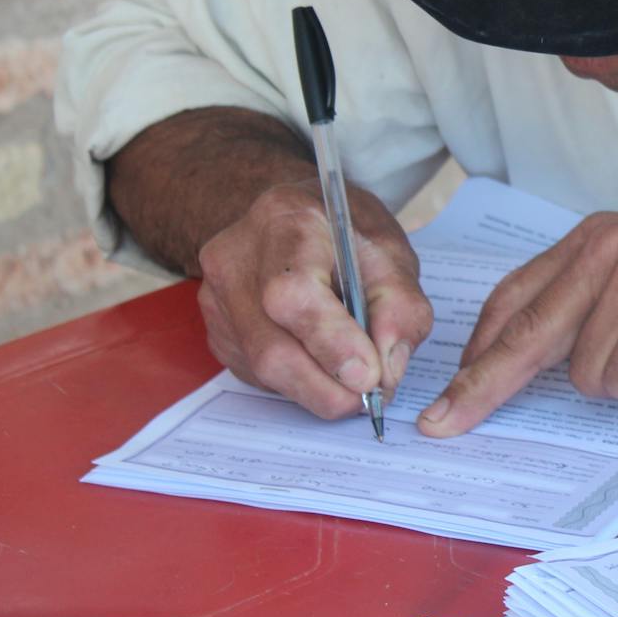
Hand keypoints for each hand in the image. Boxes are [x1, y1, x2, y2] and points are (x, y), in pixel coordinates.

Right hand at [194, 179, 433, 418]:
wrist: (301, 219)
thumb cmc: (348, 235)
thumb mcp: (393, 256)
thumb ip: (400, 310)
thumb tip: (385, 373)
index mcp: (286, 219)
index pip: (294, 292)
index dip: (331, 342)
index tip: (368, 376)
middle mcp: (238, 256)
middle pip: (270, 344)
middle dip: (325, 385)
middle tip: (367, 397)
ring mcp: (217, 294)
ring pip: (261, 367)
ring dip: (314, 388)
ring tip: (350, 381)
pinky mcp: (217, 328)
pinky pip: (254, 372)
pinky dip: (295, 380)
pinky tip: (317, 359)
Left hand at [417, 212, 617, 436]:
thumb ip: (589, 297)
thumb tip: (531, 353)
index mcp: (595, 237)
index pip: (515, 297)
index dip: (479, 350)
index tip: (452, 388)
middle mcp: (607, 250)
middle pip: (523, 336)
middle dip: (479, 388)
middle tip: (440, 424)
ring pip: (587, 375)